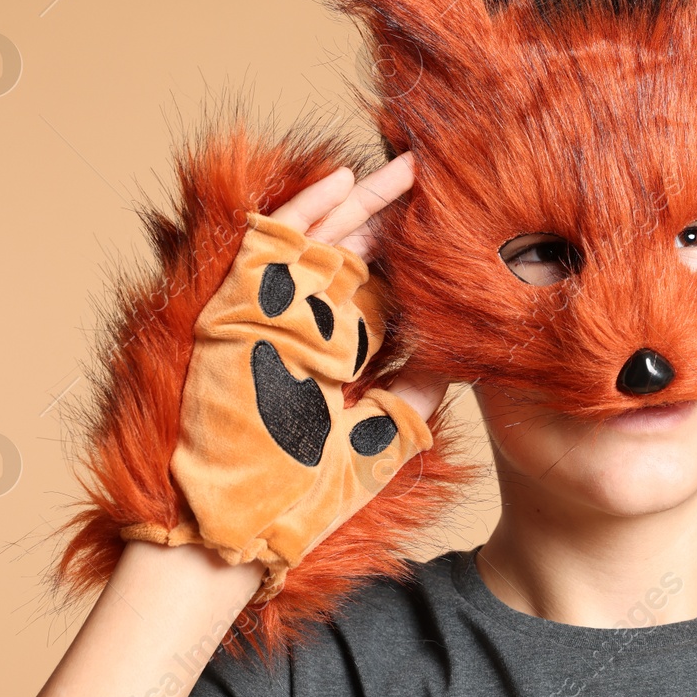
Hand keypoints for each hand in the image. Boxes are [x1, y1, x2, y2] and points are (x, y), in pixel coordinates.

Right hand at [121, 153, 448, 600]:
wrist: (228, 530)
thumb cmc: (301, 498)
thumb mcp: (381, 437)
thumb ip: (418, 390)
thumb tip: (468, 349)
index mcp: (340, 354)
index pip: (386, 291)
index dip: (420, 258)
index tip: (461, 228)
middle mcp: (306, 327)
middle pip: (360, 256)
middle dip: (400, 218)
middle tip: (441, 177)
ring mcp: (269, 315)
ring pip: (323, 242)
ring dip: (365, 202)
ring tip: (408, 165)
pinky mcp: (236, 311)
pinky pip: (270, 248)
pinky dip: (303, 212)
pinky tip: (340, 179)